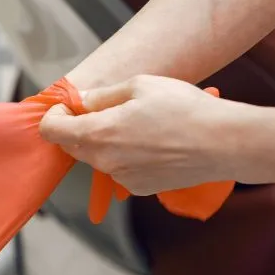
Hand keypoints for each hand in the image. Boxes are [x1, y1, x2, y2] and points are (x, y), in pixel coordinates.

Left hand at [39, 75, 232, 194]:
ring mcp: (121, 177)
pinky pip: (120, 169)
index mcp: (98, 133)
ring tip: (138, 124)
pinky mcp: (138, 188)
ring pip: (97, 158)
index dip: (54, 115)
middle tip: (104, 109)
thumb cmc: (184, 108)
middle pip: (72, 145)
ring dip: (105, 142)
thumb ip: (101, 96)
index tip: (68, 106)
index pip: (51, 130)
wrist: (223, 143)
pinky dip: (125, 156)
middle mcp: (104, 161)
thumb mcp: (139, 86)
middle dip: (78, 127)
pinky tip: (152, 143)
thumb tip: (79, 101)